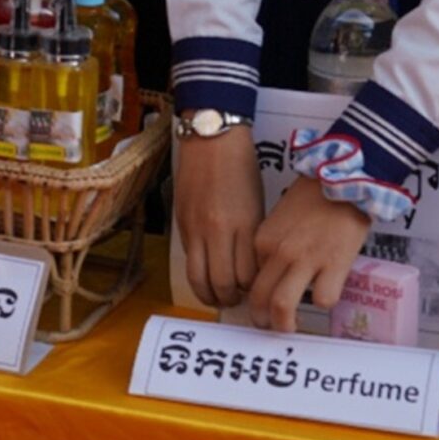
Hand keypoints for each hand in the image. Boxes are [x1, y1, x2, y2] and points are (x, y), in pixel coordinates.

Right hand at [174, 128, 264, 308]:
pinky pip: (188, 260)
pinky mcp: (181, 224)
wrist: (211, 139)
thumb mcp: (257, 202)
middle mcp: (218, 229)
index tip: (257, 290)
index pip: (248, 274)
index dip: (253, 289)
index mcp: (244, 223)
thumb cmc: (241, 166)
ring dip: (210, 295)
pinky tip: (206, 275)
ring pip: (199, 279)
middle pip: (223, 283)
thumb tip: (252, 267)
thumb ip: (252, 235)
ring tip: (219, 296)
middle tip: (238, 300)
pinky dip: (198, 274)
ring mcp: (196, 228)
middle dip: (231, 299)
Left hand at [248, 182, 371, 331]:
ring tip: (289, 327)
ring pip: (282, 306)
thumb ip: (272, 245)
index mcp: (263, 240)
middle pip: (259, 298)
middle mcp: (280, 252)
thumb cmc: (314, 196)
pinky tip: (327, 292)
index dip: (255, 293)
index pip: (250, 278)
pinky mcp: (334, 264)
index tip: (261, 301)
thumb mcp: (280, 218)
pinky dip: (324, 302)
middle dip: (261, 319)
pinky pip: (322, 299)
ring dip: (284, 323)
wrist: (344, 178)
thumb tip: (271, 273)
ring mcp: (306, 259)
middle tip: (266, 326)